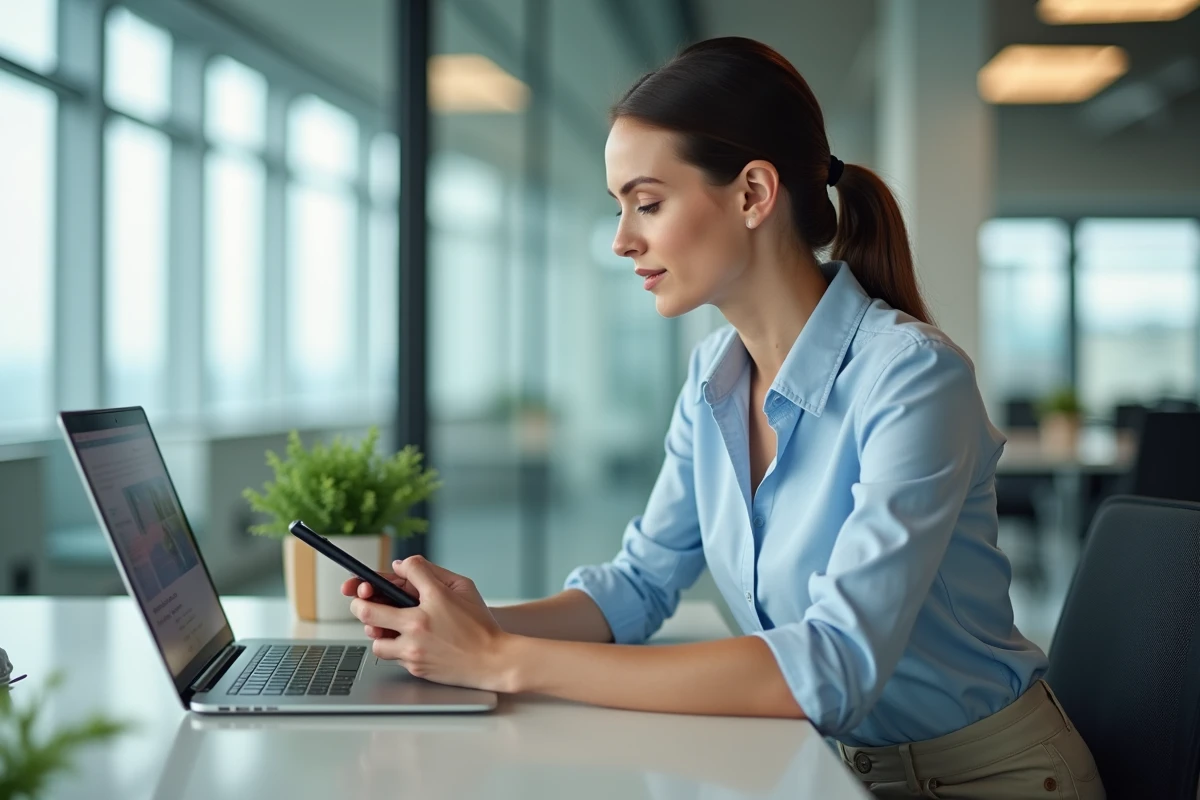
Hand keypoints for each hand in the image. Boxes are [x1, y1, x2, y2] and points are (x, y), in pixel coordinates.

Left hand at [348, 556, 514, 692]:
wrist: (492, 660)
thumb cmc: (479, 624)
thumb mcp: (461, 587)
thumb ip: (429, 572)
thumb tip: (400, 566)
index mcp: (431, 601)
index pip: (393, 577)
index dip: (373, 577)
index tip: (365, 582)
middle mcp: (418, 627)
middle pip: (367, 612)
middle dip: (359, 604)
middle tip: (360, 601)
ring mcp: (413, 651)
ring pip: (375, 641)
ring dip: (377, 631)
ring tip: (388, 626)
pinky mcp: (415, 668)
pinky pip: (393, 656)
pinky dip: (396, 647)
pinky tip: (408, 640)